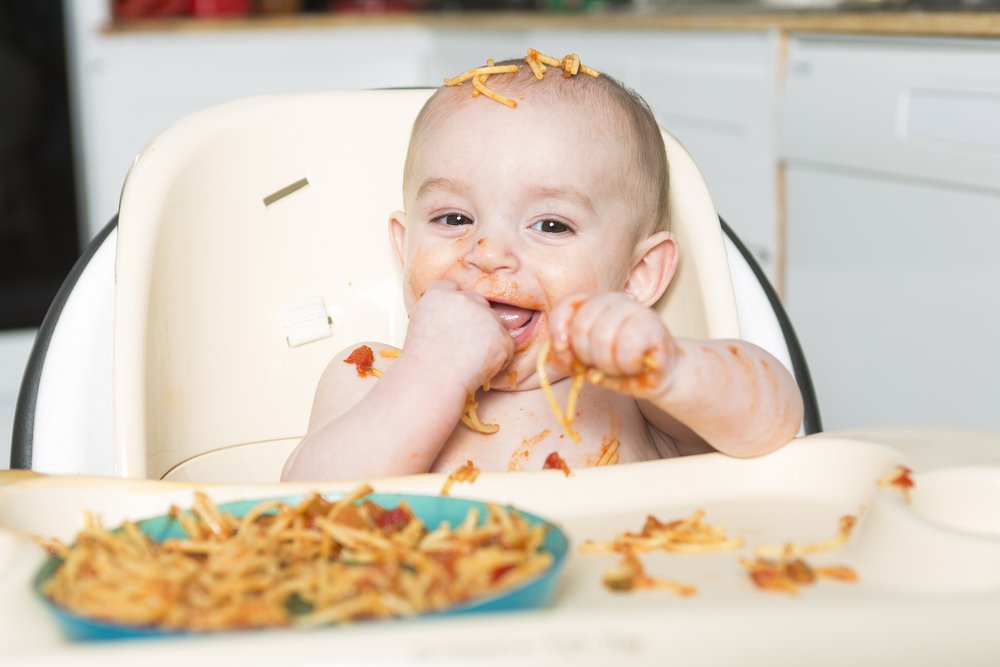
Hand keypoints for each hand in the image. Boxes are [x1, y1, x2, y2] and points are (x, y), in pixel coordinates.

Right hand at [401, 280, 514, 394]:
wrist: (432, 381)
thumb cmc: (421, 362)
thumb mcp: (419, 326)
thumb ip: (439, 313)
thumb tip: (456, 318)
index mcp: (439, 293)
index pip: (453, 287)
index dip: (455, 304)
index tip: (453, 320)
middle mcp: (465, 299)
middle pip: (479, 303)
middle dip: (476, 321)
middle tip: (463, 346)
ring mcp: (486, 317)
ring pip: (494, 325)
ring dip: (488, 340)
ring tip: (467, 361)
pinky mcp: (502, 337)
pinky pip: (506, 347)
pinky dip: (498, 359)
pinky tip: (478, 370)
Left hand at [547, 292, 679, 397]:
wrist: (659, 376)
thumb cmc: (619, 367)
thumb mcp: (585, 363)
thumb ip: (566, 356)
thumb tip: (561, 349)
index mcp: (595, 304)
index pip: (567, 305)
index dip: (559, 330)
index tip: (565, 352)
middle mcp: (615, 301)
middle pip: (582, 326)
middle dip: (587, 356)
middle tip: (601, 364)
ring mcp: (637, 310)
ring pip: (603, 337)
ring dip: (608, 364)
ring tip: (620, 366)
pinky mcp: (656, 326)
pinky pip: (628, 348)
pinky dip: (627, 365)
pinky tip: (635, 365)